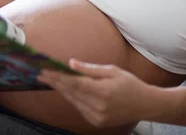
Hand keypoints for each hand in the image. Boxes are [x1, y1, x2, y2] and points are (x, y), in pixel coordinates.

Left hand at [37, 59, 152, 127]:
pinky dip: (71, 98)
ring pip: (73, 101)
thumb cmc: (129, 84)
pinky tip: (64, 90)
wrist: (145, 105)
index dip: (58, 76)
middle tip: (40, 74)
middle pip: (70, 92)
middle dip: (55, 82)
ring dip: (61, 90)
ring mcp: (97, 116)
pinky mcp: (96, 122)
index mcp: (102, 91)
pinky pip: (79, 108)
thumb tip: (70, 63)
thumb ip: (90, 69)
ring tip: (49, 80)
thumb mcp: (112, 71)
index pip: (74, 83)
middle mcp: (98, 106)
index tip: (45, 70)